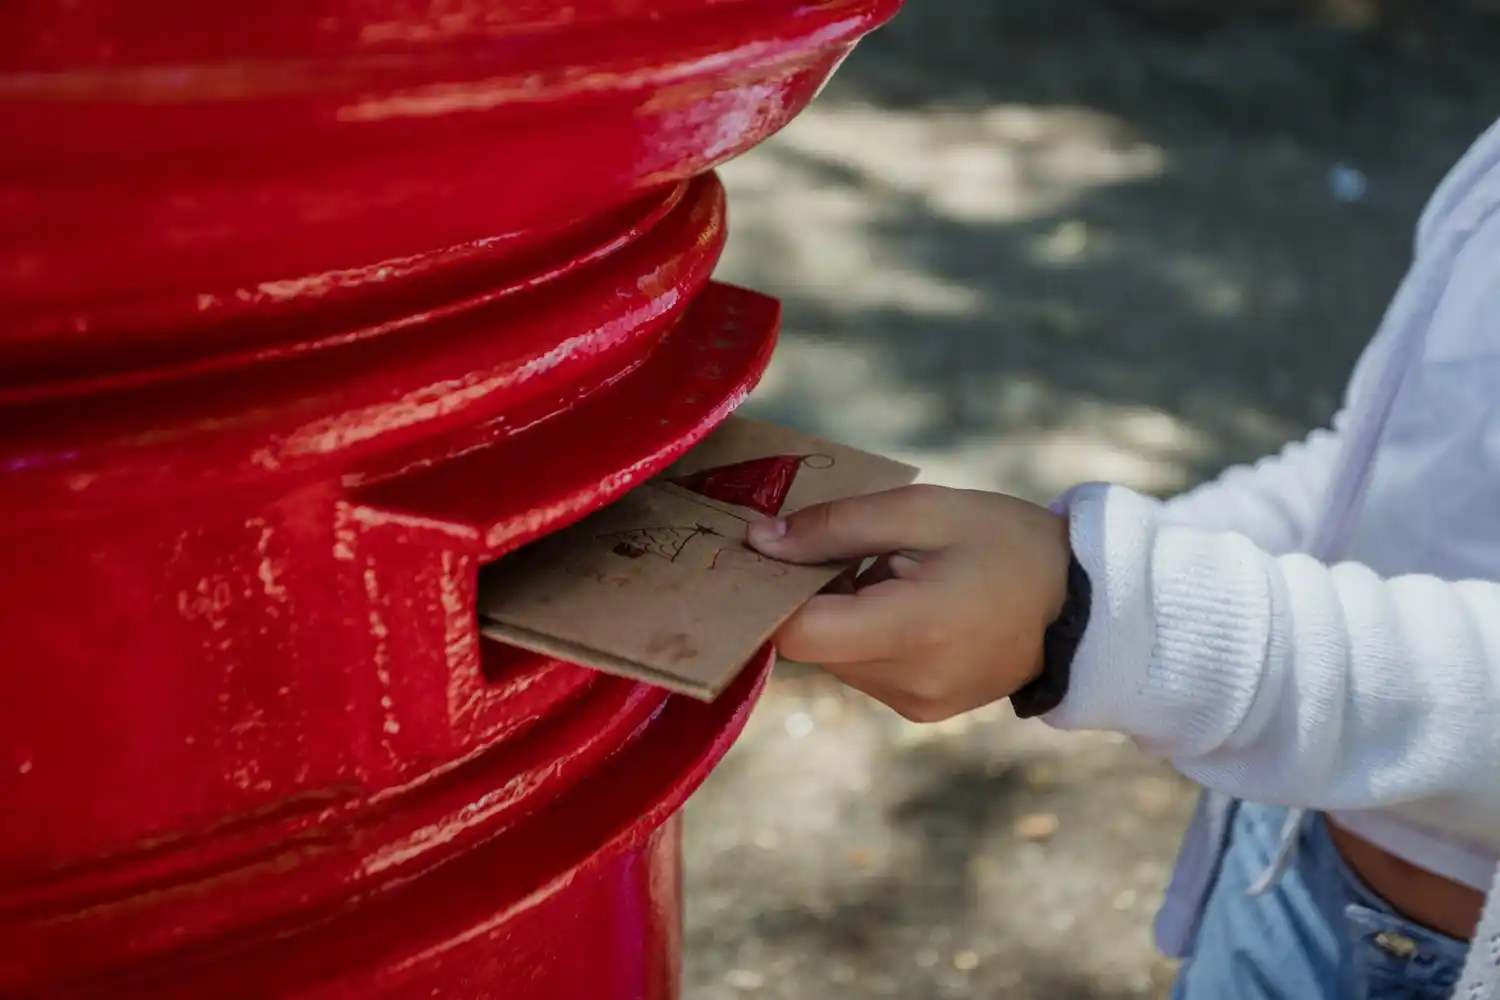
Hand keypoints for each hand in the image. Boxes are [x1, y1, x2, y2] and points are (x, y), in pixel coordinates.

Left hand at [748, 485, 1071, 721]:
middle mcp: (906, 683)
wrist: (1087, 603)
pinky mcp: (922, 710)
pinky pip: (864, 670)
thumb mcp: (923, 511)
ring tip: (893, 574)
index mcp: (910, 631)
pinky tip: (907, 602)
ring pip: (834, 658)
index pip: (796, 632)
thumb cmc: (1006, 542)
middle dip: (812, 595)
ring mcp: (915, 705)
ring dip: (840, 615)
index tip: (776, 551)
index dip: (772, 592)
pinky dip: (866, 634)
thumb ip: (835, 526)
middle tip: (851, 548)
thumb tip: (758, 542)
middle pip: (811, 645)